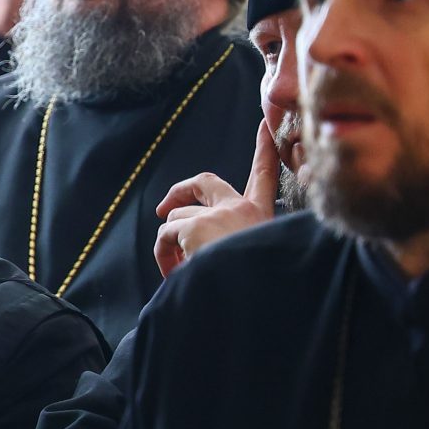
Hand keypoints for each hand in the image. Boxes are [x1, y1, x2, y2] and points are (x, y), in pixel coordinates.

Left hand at [153, 121, 282, 277]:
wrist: (253, 302)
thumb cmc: (255, 287)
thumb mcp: (255, 258)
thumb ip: (235, 244)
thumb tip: (199, 252)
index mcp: (261, 216)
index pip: (265, 176)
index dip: (264, 150)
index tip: (265, 126)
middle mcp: (241, 209)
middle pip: (206, 181)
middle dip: (182, 189)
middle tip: (165, 208)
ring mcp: (217, 215)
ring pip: (178, 218)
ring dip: (171, 243)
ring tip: (179, 269)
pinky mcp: (194, 226)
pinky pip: (165, 236)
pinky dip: (163, 254)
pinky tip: (174, 272)